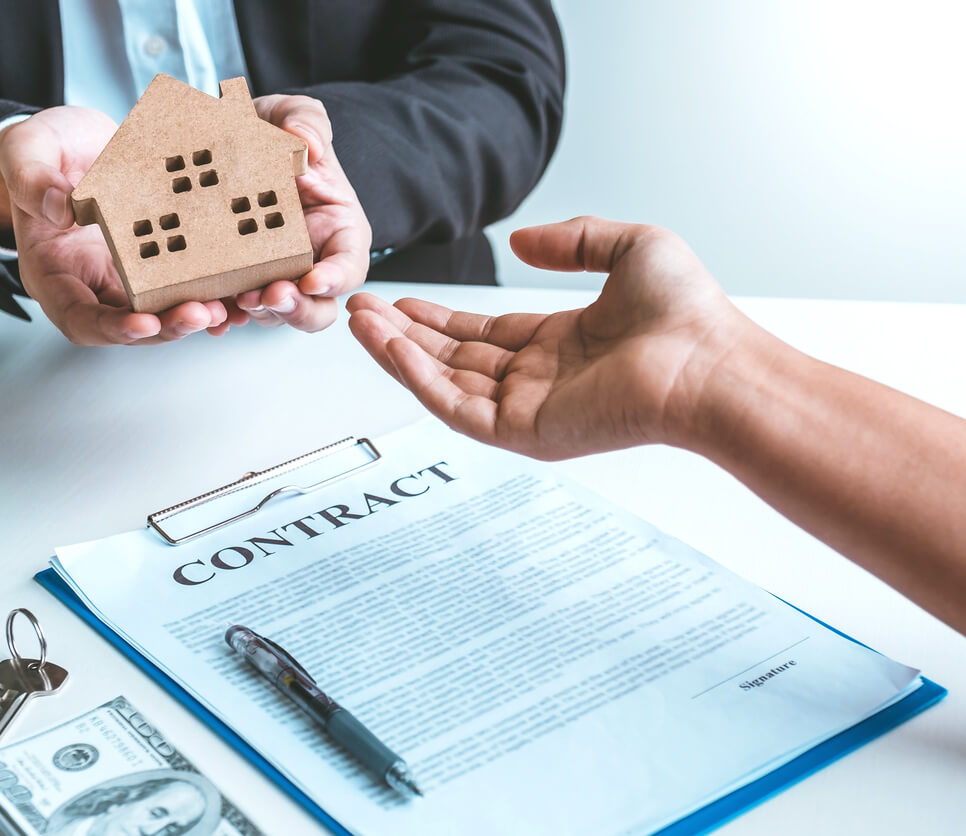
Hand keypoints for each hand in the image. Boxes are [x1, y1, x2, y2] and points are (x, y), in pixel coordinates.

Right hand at [0, 106, 226, 344]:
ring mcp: (125, 278)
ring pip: (161, 312)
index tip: (145, 322)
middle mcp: (91, 287)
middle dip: (168, 325)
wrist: (71, 145)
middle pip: (130, 326)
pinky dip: (208, 292)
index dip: (113, 327)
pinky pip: (181, 285)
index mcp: (53, 274)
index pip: (80, 318)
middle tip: (204, 313)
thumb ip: (33, 181)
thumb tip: (60, 209)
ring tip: (228, 306)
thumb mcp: (26, 153)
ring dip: (194, 314)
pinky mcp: (154, 262)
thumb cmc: (41, 154)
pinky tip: (238, 291)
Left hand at [231, 95, 371, 332]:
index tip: (313, 280)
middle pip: (317, 306)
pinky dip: (227, 315)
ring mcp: (275, 275)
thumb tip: (309, 144)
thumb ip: (308, 122)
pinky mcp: (241, 280)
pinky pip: (236, 309)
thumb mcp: (295, 114)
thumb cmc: (274, 132)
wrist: (233, 141)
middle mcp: (311, 261)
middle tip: (272, 295)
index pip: (349, 266)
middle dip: (296, 309)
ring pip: (275, 313)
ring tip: (237, 302)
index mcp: (337, 229)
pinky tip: (213, 314)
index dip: (335, 279)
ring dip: (259, 313)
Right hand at [347, 216, 753, 459]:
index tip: (399, 301)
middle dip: (404, 333)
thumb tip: (520, 241)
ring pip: (445, 382)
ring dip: (397, 353)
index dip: (437, 318)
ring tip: (358, 322)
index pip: (481, 335)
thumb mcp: (630, 248)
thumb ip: (572, 240)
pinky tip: (388, 347)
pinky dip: (417, 378)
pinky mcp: (523, 432)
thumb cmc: (687, 314)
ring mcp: (528, 409)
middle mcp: (538, 380)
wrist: (708, 363)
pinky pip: (455, 407)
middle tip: (360, 309)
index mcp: (560, 345)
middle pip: (452, 358)